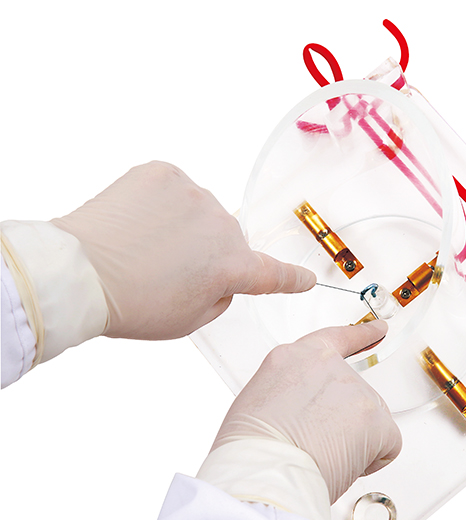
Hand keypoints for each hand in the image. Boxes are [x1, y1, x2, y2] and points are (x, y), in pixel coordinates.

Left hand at [50, 161, 314, 338]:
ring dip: (184, 225)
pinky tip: (139, 221)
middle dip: (208, 252)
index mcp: (232, 268)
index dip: (293, 278)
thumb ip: (220, 297)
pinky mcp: (163, 173)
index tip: (309, 279)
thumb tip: (224, 275)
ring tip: (145, 246)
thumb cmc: (129, 303)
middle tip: (167, 271)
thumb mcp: (187, 321)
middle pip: (227, 239)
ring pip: (200, 211)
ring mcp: (193, 195)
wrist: (76, 271)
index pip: (274, 274)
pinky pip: (174, 188)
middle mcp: (222, 226)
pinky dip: (162, 201)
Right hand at [208, 320, 401, 504]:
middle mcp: (328, 366)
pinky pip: (388, 444)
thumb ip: (290, 392)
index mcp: (294, 358)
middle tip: (314, 444)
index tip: (378, 329)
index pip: (335, 339)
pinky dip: (373, 460)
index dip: (361, 336)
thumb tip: (304, 410)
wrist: (264, 474)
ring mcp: (355, 390)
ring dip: (354, 441)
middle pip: (352, 393)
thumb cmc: (251, 451)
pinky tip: (345, 465)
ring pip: (369, 421)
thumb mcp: (258, 400)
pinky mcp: (376, 419)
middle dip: (342, 421)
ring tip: (321, 456)